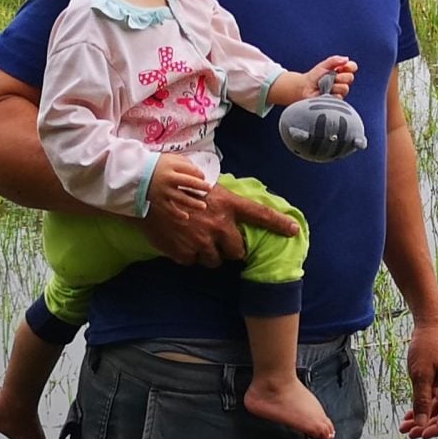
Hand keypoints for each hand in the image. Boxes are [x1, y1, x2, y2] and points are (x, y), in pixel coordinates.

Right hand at [137, 165, 299, 266]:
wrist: (143, 189)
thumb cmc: (172, 177)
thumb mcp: (201, 178)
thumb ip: (216, 192)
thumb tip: (220, 197)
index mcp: (227, 203)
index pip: (260, 215)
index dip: (279, 224)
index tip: (294, 231)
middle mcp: (218, 225)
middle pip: (237, 251)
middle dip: (230, 248)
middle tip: (217, 238)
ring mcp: (201, 241)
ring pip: (215, 261)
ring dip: (209, 253)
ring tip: (196, 239)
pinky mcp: (183, 252)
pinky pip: (192, 261)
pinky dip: (188, 255)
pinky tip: (180, 241)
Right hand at [146, 154, 210, 230]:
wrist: (137, 173)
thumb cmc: (157, 165)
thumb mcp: (170, 158)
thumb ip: (185, 163)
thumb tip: (199, 173)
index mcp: (171, 166)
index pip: (190, 170)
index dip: (200, 174)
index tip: (204, 178)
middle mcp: (168, 179)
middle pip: (188, 183)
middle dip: (200, 187)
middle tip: (209, 189)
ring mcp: (163, 191)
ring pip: (181, 198)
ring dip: (193, 203)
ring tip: (203, 206)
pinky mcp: (158, 200)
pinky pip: (169, 209)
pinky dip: (177, 214)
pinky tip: (186, 217)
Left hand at [305, 55, 356, 99]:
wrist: (305, 88)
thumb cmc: (314, 76)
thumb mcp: (323, 65)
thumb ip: (334, 60)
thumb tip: (346, 59)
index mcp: (342, 71)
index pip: (353, 67)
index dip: (350, 66)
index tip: (341, 67)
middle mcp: (343, 81)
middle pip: (350, 77)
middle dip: (340, 76)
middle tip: (330, 77)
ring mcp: (340, 91)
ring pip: (345, 88)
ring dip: (334, 86)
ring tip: (325, 86)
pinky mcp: (336, 100)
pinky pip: (338, 97)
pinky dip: (330, 94)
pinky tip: (324, 93)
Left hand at [399, 321, 437, 438]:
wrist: (430, 324)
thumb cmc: (427, 345)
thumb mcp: (421, 375)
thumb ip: (422, 400)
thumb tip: (422, 423)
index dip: (437, 428)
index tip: (421, 435)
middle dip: (427, 424)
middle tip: (409, 433)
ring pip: (437, 406)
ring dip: (422, 417)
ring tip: (405, 426)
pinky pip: (433, 397)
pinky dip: (422, 405)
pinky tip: (410, 413)